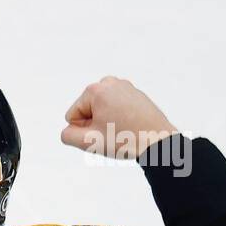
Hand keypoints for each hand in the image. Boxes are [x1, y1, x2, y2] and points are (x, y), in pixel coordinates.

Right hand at [60, 76, 178, 158]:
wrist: (157, 142)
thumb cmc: (125, 140)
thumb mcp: (87, 142)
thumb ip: (67, 135)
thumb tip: (70, 129)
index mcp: (96, 90)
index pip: (72, 115)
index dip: (83, 129)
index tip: (101, 133)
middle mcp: (110, 82)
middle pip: (87, 109)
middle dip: (95, 123)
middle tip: (112, 133)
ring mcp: (125, 86)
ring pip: (101, 109)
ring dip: (106, 120)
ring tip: (121, 129)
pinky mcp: (135, 94)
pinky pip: (116, 108)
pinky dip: (118, 117)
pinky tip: (130, 126)